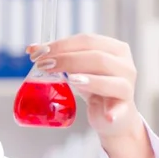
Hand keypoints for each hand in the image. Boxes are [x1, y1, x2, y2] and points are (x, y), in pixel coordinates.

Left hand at [27, 34, 143, 140]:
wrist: (113, 117)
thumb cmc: (95, 89)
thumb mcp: (78, 71)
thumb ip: (60, 59)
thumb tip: (32, 49)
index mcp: (114, 48)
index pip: (86, 40)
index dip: (61, 44)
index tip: (38, 52)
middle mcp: (124, 64)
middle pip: (95, 56)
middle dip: (67, 59)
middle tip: (44, 66)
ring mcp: (126, 85)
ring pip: (108, 77)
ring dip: (88, 79)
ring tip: (70, 80)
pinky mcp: (125, 108)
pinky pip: (120, 108)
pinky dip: (114, 112)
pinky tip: (108, 116)